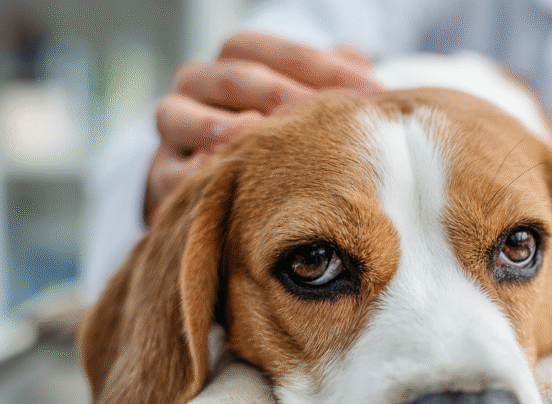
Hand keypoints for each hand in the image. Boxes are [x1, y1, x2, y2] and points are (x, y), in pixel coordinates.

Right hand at [146, 31, 384, 223]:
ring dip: (226, 131)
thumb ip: (332, 79)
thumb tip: (361, 60)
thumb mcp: (306, 102)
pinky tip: (229, 179)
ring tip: (262, 140)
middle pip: (237, 79)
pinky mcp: (162, 175)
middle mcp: (199, 84)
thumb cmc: (278, 135)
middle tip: (326, 120)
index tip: (373, 95)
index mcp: (237, 58)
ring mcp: (175, 128)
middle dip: (285, 98)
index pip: (276, 51)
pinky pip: (172, 173)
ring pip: (187, 117)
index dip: (325, 70)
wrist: (222, 187)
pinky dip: (196, 175)